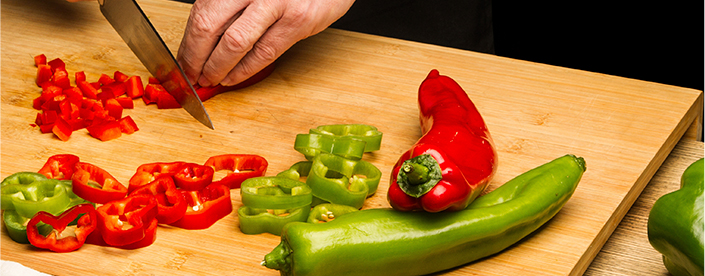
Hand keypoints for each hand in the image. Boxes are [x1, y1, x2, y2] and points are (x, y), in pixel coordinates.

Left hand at [177, 0, 353, 86]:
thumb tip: (201, 42)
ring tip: (210, 79)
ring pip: (235, 43)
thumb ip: (230, 7)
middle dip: (195, 57)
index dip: (188, 42)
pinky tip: (233, 78)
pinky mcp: (297, 21)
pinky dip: (244, 70)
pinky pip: (264, 52)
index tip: (182, 61)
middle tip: (190, 75)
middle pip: (210, 27)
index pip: (201, 12)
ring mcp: (275, 4)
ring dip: (217, 67)